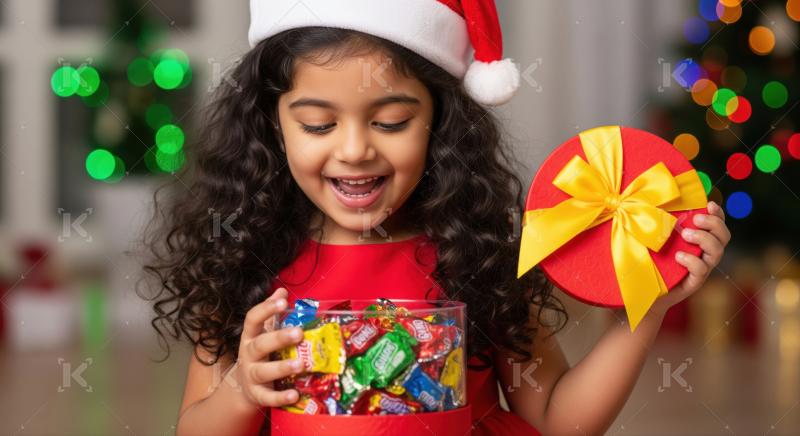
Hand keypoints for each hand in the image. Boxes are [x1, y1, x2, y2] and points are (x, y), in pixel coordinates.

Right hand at [235, 287, 304, 406]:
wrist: (244, 387)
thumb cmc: (260, 354)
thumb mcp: (262, 332)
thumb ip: (272, 312)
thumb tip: (281, 291)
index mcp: (250, 336)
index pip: (252, 319)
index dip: (266, 309)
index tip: (283, 302)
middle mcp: (248, 355)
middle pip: (260, 345)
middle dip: (278, 338)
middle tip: (298, 333)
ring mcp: (251, 376)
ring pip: (263, 371)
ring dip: (282, 367)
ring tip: (301, 364)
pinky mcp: (257, 395)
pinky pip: (268, 397)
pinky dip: (281, 397)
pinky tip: (295, 394)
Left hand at [652, 201, 730, 313]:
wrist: (645, 292)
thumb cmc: (650, 261)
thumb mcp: (655, 239)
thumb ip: (662, 223)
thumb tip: (655, 201)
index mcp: (699, 241)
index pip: (717, 224)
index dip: (718, 213)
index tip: (709, 204)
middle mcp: (705, 253)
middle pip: (724, 236)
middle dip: (713, 224)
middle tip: (695, 219)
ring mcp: (702, 268)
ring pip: (717, 251)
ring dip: (703, 239)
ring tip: (685, 235)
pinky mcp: (694, 282)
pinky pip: (702, 270)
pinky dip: (692, 260)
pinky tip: (678, 256)